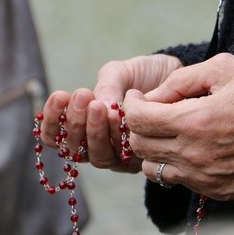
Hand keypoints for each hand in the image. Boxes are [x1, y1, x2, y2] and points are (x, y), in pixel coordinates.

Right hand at [40, 54, 181, 172]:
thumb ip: (106, 85)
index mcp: (84, 127)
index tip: (59, 96)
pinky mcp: (140, 161)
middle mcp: (98, 146)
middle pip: (74, 149)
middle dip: (74, 122)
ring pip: (96, 157)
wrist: (181, 79)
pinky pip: (123, 157)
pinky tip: (118, 115)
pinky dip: (117, 137)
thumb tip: (99, 106)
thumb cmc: (144, 77)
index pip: (56, 136)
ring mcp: (119, 156)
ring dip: (93, 131)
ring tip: (98, 105)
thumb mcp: (120, 72)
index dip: (52, 121)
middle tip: (82, 96)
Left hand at [122, 53, 233, 199]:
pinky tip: (191, 148)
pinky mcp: (217, 191)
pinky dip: (176, 165)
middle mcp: (195, 154)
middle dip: (139, 127)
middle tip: (151, 113)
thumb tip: (149, 97)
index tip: (137, 97)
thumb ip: (179, 80)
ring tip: (169, 132)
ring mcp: (205, 177)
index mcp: (194, 121)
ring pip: (153, 168)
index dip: (131, 105)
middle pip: (140, 146)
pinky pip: (178, 181)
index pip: (138, 120)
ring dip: (154, 149)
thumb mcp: (223, 68)